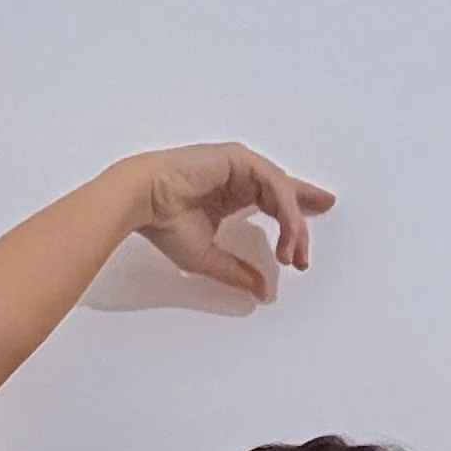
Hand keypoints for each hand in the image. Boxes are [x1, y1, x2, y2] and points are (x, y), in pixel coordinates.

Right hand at [131, 144, 334, 300]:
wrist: (143, 201)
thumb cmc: (165, 224)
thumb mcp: (209, 257)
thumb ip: (237, 272)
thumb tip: (261, 292)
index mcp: (231, 193)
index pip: (272, 203)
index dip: (293, 219)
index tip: (306, 241)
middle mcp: (239, 176)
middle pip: (284, 195)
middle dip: (301, 224)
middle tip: (307, 256)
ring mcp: (241, 165)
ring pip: (282, 193)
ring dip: (292, 226)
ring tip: (292, 256)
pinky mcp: (240, 159)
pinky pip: (274, 184)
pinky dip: (285, 210)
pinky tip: (287, 233)